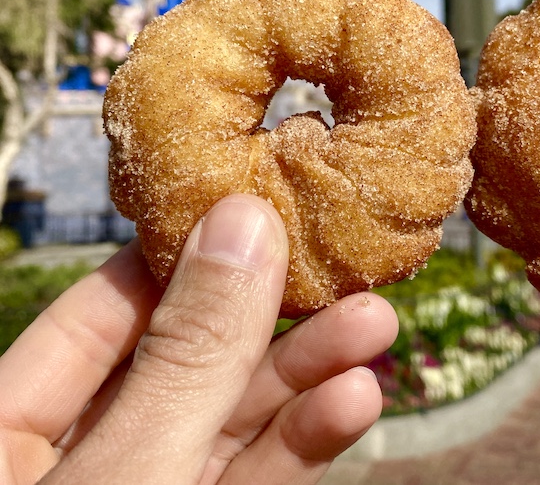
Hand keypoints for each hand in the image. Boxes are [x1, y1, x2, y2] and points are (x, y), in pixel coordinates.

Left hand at [0, 194, 398, 483]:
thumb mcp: (126, 470)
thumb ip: (187, 360)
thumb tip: (244, 225)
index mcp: (3, 432)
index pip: (102, 311)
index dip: (186, 258)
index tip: (264, 209)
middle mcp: (74, 456)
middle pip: (181, 363)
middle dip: (273, 322)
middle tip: (346, 270)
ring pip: (226, 422)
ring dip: (305, 379)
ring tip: (374, 327)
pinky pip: (246, 478)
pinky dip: (300, 443)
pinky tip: (353, 399)